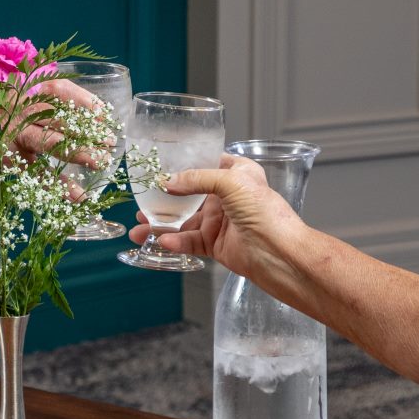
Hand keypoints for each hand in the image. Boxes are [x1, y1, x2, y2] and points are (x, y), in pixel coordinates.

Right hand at [0, 78, 106, 178]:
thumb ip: (21, 85)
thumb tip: (59, 88)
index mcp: (12, 85)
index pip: (54, 86)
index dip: (81, 98)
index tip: (101, 110)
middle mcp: (10, 105)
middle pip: (58, 115)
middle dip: (86, 127)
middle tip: (110, 139)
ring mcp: (5, 133)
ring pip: (49, 142)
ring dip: (78, 152)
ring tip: (100, 162)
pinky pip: (34, 174)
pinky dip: (57, 187)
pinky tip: (77, 198)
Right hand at [129, 155, 308, 285]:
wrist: (279, 255)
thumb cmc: (266, 213)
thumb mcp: (233, 182)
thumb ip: (199, 178)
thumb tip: (170, 182)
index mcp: (237, 175)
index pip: (206, 164)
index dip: (184, 164)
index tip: (159, 165)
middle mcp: (227, 197)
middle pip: (188, 195)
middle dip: (164, 200)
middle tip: (141, 202)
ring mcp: (220, 222)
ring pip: (184, 222)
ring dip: (162, 226)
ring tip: (139, 229)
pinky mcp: (216, 245)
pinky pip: (190, 242)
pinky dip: (175, 242)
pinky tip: (162, 242)